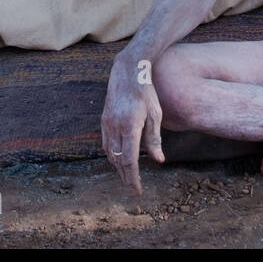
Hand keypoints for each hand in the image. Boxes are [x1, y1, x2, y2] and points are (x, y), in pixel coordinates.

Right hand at [100, 55, 165, 194]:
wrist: (127, 72)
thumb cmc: (146, 93)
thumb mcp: (155, 114)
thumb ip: (155, 139)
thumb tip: (159, 161)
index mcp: (129, 126)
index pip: (129, 160)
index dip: (133, 177)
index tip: (137, 190)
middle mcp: (115, 126)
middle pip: (118, 160)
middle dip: (125, 177)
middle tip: (133, 189)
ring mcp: (107, 123)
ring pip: (109, 154)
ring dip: (118, 167)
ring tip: (128, 177)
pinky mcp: (103, 120)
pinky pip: (106, 144)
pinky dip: (112, 156)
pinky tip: (119, 160)